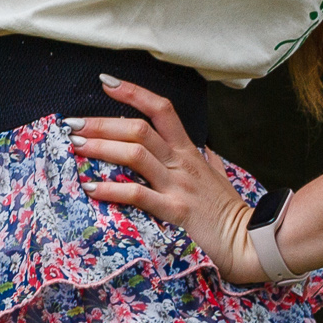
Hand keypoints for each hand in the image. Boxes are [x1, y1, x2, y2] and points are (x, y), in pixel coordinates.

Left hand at [68, 73, 273, 284]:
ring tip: (76, 146)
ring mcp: (178, 185)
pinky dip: (112, 189)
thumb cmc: (230, 211)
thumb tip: (208, 150)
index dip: (134, 92)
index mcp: (189, 151)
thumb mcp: (219, 178)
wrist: (249, 241)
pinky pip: (139, 195)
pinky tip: (91, 188)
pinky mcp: (175, 211)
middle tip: (73, 123)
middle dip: (102, 122)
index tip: (106, 82)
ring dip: (102, 148)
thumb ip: (210, 162)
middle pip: (139, 128)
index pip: (161, 109)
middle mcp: (181, 162)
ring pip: (136, 154)